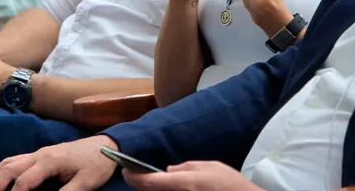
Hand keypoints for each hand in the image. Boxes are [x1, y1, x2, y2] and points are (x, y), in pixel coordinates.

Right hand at [0, 135, 117, 190]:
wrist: (106, 145)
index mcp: (49, 161)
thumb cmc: (96, 164)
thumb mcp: (85, 183)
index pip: (24, 182)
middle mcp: (39, 154)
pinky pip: (14, 159)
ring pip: (8, 162)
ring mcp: (38, 152)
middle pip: (10, 169)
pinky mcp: (39, 154)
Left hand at [124, 161, 263, 190]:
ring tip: (150, 181)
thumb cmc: (229, 184)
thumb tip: (167, 170)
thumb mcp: (209, 167)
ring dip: (154, 190)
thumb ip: (185, 167)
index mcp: (184, 184)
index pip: (149, 182)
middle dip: (142, 185)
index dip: (133, 176)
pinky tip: (168, 187)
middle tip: (135, 175)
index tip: (125, 170)